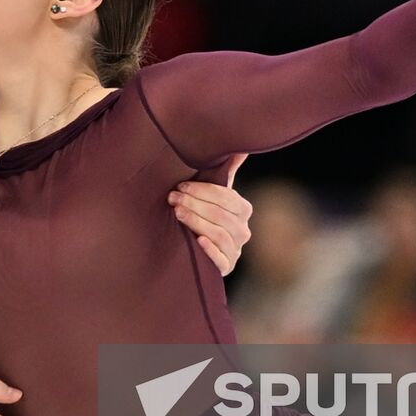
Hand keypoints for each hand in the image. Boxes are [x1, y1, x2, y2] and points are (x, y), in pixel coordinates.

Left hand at [169, 153, 252, 275]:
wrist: (198, 247)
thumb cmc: (206, 213)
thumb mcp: (214, 194)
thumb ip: (226, 172)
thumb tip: (240, 148)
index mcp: (243, 209)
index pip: (227, 197)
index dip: (203, 191)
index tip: (181, 186)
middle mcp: (243, 230)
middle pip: (220, 215)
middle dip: (195, 204)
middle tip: (173, 198)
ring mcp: (235, 250)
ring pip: (219, 234)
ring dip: (197, 222)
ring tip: (177, 213)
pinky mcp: (226, 267)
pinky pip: (221, 260)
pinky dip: (210, 250)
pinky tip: (197, 240)